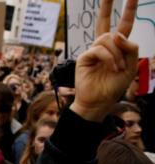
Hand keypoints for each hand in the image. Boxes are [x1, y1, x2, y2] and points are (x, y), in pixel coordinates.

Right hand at [70, 0, 138, 121]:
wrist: (99, 102)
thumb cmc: (114, 86)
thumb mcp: (131, 66)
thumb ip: (130, 48)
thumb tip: (116, 34)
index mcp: (117, 47)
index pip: (123, 25)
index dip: (128, 10)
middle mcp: (103, 46)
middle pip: (104, 21)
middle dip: (106, 5)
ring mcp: (93, 51)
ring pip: (108, 39)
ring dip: (117, 54)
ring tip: (118, 69)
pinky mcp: (84, 57)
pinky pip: (99, 50)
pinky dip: (110, 59)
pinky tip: (112, 69)